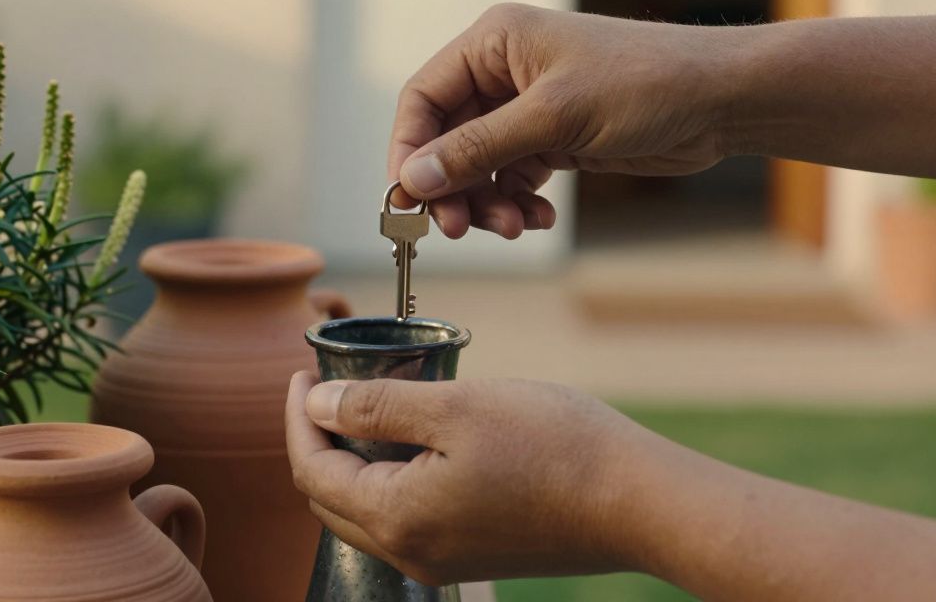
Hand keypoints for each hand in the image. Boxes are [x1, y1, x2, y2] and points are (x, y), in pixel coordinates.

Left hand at [285, 371, 655, 584]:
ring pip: (366, 511)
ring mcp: (441, 561)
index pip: (312, 469)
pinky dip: (389, 480)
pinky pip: (405, 520)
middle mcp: (410, 553)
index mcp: (396, 518)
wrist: (637, 501)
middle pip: (330, 497)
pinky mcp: (471, 555)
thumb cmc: (552, 446)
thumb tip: (319, 406)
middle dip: (317, 442)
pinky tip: (412, 441)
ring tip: (368, 406)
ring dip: (353, 462)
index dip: (299, 417)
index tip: (303, 373)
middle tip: (327, 388)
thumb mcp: (454, 408)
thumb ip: (376, 407)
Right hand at [389, 3, 739, 237]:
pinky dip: (518, 203)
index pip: (423, 98)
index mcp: (494, 42)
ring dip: (487, 203)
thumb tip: (412, 181)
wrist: (719, 100)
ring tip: (515, 227)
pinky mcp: (552, 138)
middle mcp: (503, 71)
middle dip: (452, 187)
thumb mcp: (552, 117)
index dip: (408, 151)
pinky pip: (512, 178)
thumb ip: (477, 149)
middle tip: (457, 230)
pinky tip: (540, 217)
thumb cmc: (644, 83)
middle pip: (446, 139)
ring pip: (477, 165)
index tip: (408, 201)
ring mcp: (527, 107)